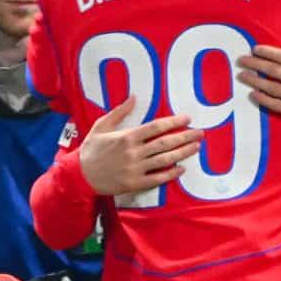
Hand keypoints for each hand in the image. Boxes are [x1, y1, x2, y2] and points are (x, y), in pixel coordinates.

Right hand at [76, 91, 200, 196]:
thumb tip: (134, 97)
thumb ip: (119, 112)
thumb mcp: (102, 126)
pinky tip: (181, 169)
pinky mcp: (134, 183)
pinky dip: (170, 174)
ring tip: (196, 147)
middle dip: (185, 137)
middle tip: (200, 133)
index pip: (156, 127)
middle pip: (165, 143)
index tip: (187, 119)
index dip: (174, 122)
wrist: (79, 175)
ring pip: (165, 160)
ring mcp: (135, 169)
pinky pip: (157, 179)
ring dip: (183, 153)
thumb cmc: (91, 149)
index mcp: (127, 137)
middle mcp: (134, 152)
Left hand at [235, 40, 280, 140]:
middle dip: (256, 64)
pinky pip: (277, 105)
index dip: (269, 53)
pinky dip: (264, 99)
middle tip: (241, 60)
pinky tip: (253, 94)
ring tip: (242, 76)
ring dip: (255, 81)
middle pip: (276, 71)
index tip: (255, 49)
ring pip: (274, 88)